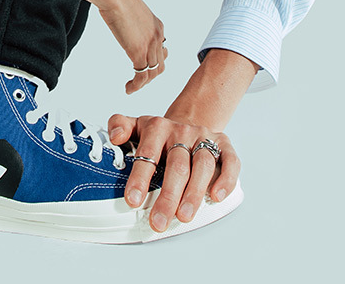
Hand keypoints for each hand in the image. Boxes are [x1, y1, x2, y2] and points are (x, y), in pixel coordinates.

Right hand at [83, 0, 167, 92]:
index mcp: (157, 26)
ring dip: (143, 83)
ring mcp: (150, 45)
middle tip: (139, 81)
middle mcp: (158, 36)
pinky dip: (136, 86)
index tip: (145, 67)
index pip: (162, 50)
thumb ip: (133, 22)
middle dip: (150, 75)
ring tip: (132, 87)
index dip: (154, 61)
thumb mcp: (132, 10)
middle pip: (160, 64)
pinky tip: (128, 88)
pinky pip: (142, 75)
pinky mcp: (139, 51)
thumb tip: (124, 22)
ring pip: (153, 72)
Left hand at [107, 114, 240, 232]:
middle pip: (177, 165)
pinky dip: (226, 180)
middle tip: (159, 222)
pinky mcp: (224, 145)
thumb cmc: (159, 135)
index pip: (148, 152)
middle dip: (168, 196)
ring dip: (194, 193)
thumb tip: (114, 136)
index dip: (140, 178)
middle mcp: (182, 131)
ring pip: (203, 165)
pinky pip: (230, 161)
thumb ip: (120, 125)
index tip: (133, 201)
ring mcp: (204, 138)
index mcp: (158, 127)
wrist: (187, 122)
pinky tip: (216, 197)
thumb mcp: (136, 126)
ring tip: (184, 217)